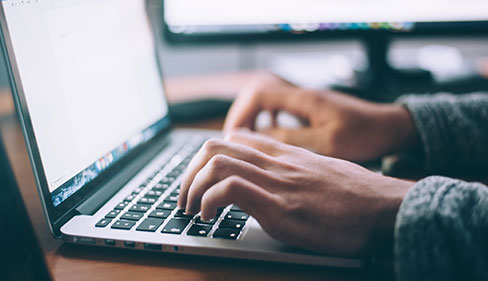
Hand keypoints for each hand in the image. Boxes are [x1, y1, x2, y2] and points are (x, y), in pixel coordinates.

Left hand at [178, 129, 412, 256]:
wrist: (387, 209)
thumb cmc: (359, 197)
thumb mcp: (322, 173)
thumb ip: (295, 172)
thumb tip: (278, 184)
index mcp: (286, 154)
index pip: (235, 138)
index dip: (208, 156)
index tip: (202, 178)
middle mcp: (277, 162)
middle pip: (215, 146)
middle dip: (189, 172)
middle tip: (186, 196)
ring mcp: (277, 182)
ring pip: (215, 162)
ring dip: (191, 187)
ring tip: (191, 209)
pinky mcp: (280, 207)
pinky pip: (229, 189)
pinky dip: (209, 202)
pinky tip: (209, 218)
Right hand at [224, 72, 419, 161]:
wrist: (389, 128)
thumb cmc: (365, 134)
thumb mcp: (327, 143)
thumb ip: (291, 139)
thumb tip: (258, 138)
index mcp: (304, 99)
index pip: (259, 94)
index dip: (241, 113)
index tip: (233, 135)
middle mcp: (302, 96)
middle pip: (258, 95)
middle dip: (242, 116)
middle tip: (234, 141)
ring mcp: (306, 102)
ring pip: (267, 103)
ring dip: (253, 119)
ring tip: (246, 142)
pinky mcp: (310, 111)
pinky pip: (280, 111)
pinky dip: (268, 122)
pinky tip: (269, 139)